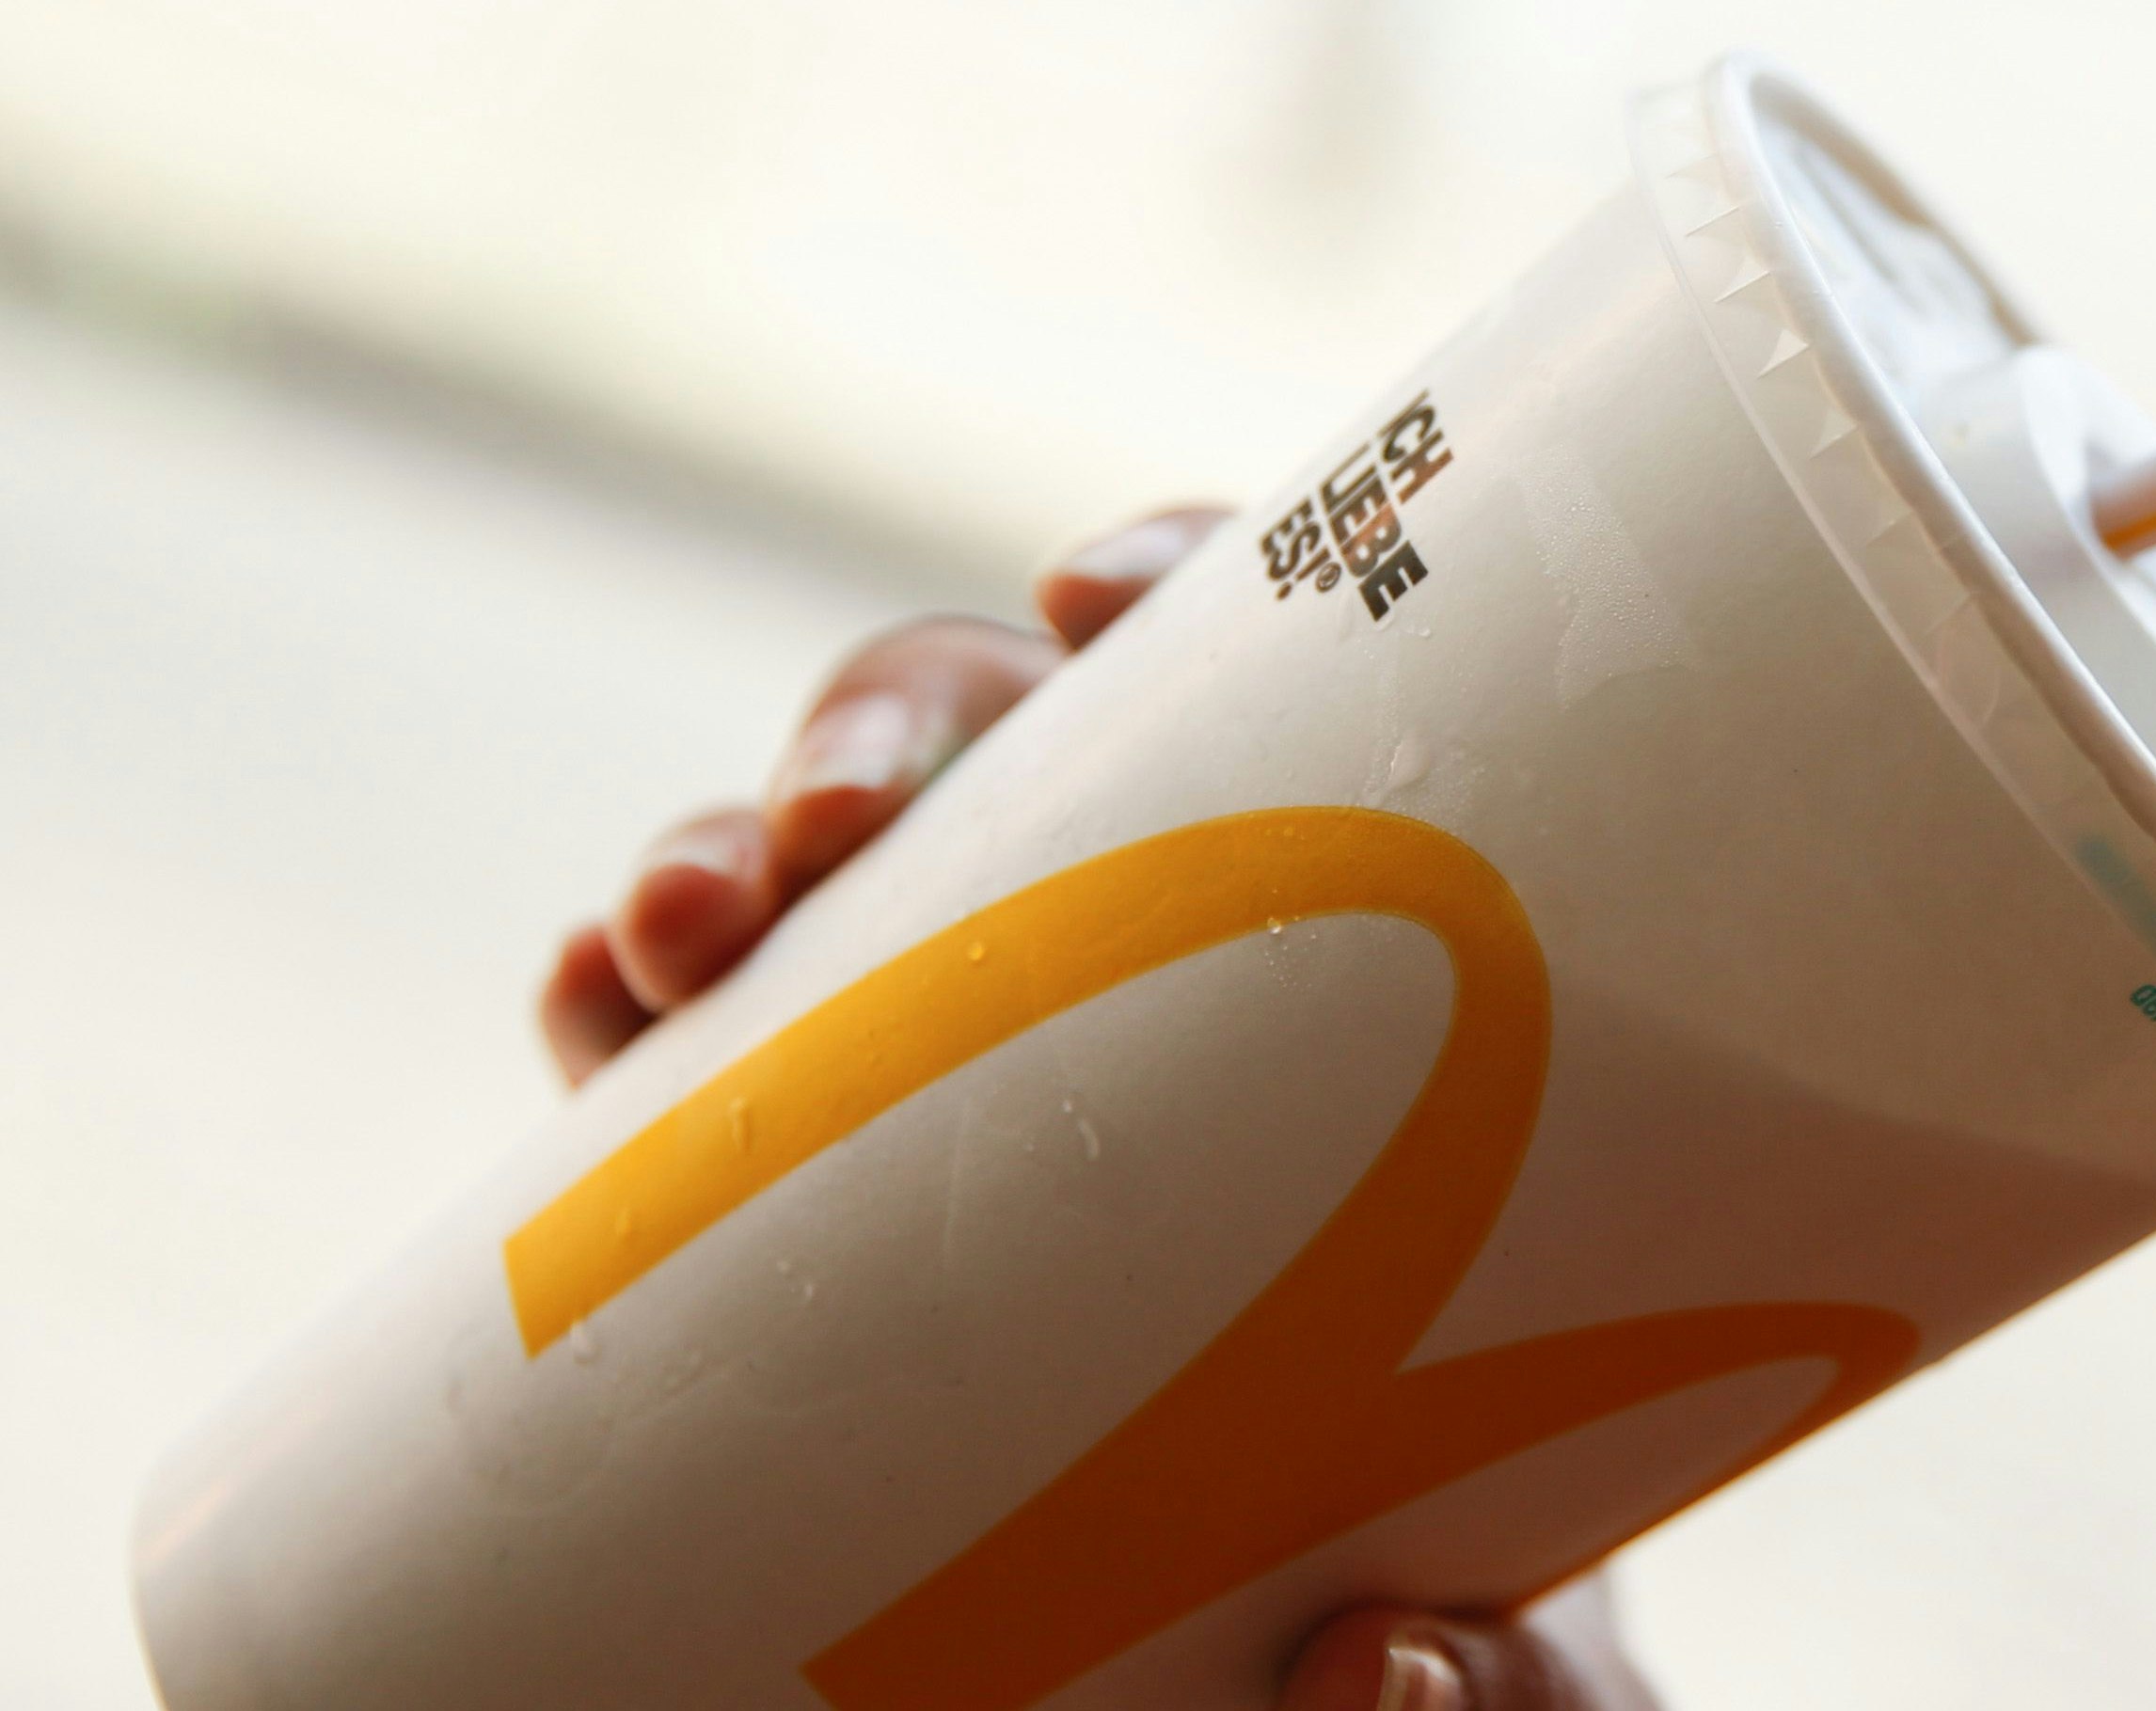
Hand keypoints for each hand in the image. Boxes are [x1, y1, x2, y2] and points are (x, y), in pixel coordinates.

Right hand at [533, 505, 1659, 1710]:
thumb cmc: (1493, 1580)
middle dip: (900, 715)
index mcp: (1376, 955)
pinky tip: (597, 1002)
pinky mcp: (834, 1184)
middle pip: (1028, 733)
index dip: (1175, 577)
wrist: (1308, 1674)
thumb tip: (1375, 1670)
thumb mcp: (1535, 1644)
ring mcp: (988, 1058)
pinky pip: (709, 1054)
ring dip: (730, 846)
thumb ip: (1505, 1681)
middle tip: (835, 820)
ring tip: (682, 928)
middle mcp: (1169, 960)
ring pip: (840, 865)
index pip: (1287, 680)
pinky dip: (627, 999)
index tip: (1098, 591)